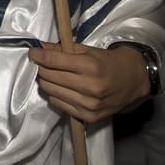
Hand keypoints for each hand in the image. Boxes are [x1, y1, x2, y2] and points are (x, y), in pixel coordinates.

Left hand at [28, 43, 149, 123]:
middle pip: (48, 76)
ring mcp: (89, 105)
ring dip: (46, 81)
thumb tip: (38, 47)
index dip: (37, 55)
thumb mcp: (86, 50)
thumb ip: (61, 48)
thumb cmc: (107, 62)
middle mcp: (89, 87)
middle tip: (43, 63)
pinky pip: (58, 104)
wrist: (133, 81)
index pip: (52, 61)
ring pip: (50, 91)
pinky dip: (55, 95)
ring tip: (53, 75)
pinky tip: (62, 88)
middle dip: (41, 67)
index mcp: (89, 66)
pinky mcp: (88, 117)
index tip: (32, 52)